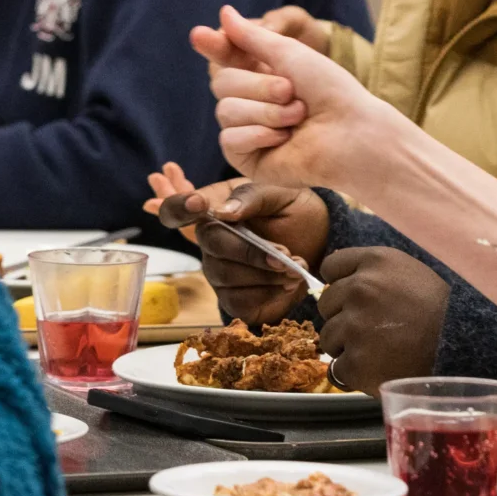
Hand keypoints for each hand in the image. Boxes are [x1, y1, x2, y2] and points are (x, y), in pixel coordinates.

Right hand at [144, 162, 331, 323]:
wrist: (320, 244)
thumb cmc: (295, 213)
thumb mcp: (282, 193)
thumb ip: (252, 196)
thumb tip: (223, 211)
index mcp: (214, 208)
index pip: (175, 209)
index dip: (178, 207)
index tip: (199, 204)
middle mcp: (210, 241)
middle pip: (211, 246)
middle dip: (250, 252)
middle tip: (285, 254)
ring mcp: (219, 271)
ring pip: (226, 276)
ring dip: (265, 274)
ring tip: (295, 268)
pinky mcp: (234, 299)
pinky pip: (238, 302)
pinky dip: (268, 294)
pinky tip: (287, 284)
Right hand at [192, 6, 404, 187]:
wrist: (351, 132)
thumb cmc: (330, 91)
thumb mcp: (290, 54)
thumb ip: (253, 37)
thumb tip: (223, 13)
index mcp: (260, 74)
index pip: (225, 58)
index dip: (214, 47)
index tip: (199, 34)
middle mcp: (250, 102)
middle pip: (221, 84)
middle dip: (259, 86)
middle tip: (291, 91)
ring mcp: (246, 131)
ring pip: (225, 111)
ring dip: (267, 112)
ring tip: (297, 117)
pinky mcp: (247, 159)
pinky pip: (230, 139)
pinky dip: (260, 135)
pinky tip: (284, 140)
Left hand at [316, 247, 447, 392]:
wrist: (463, 349)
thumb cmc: (440, 311)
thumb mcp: (410, 273)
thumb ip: (375, 272)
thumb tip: (340, 281)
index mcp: (374, 262)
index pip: (330, 267)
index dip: (340, 284)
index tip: (353, 298)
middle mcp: (359, 289)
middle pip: (326, 304)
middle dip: (343, 317)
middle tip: (374, 329)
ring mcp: (354, 326)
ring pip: (328, 338)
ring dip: (346, 346)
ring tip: (379, 350)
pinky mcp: (355, 362)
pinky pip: (338, 368)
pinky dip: (354, 373)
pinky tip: (379, 368)